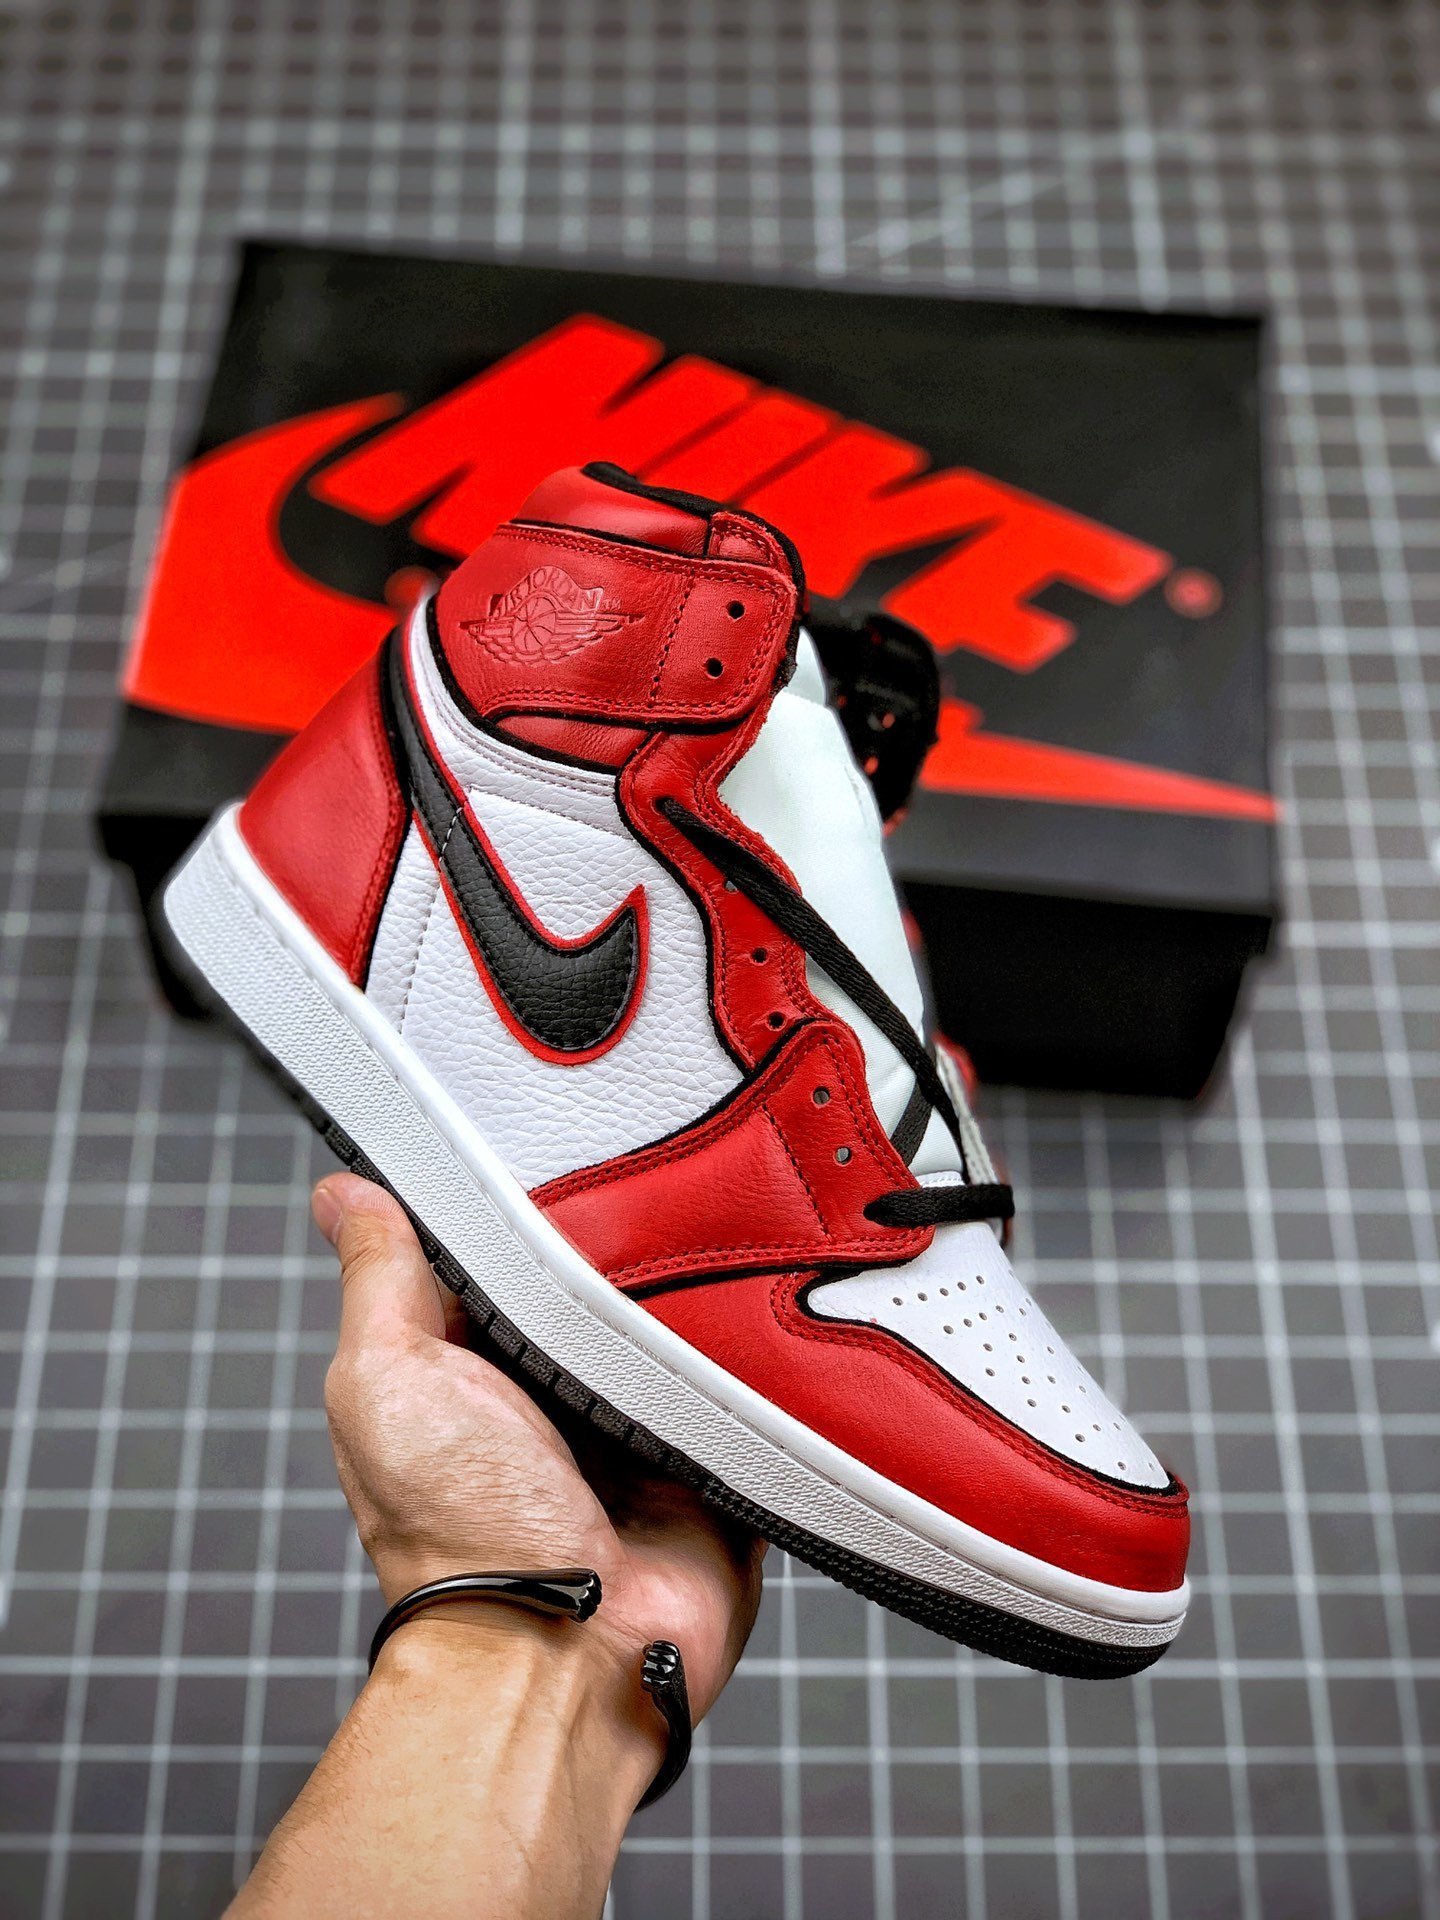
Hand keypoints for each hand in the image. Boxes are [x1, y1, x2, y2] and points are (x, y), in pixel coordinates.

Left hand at [313, 1172, 764, 1733]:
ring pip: (686, 1327)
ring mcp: (644, 1431)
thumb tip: (344, 1192)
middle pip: (608, 1285)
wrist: (566, 1656)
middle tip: (667, 1176)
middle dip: (635, 1243)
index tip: (564, 1140)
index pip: (511, 1256)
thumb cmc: (458, 1534)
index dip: (533, 1204)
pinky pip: (754, 1389)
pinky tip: (775, 1309)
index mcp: (481, 1367)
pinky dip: (764, 1358)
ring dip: (705, 1296)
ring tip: (733, 1235)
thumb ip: (382, 1282)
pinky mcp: (717, 1463)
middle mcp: (562, 1396)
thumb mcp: (389, 1380)